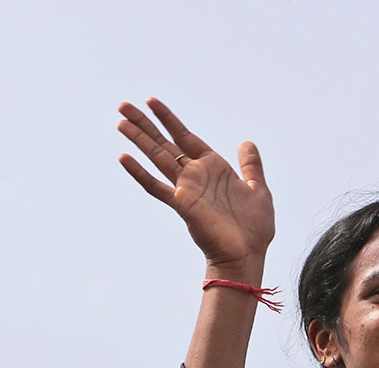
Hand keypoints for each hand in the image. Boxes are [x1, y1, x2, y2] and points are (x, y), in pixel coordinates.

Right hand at [117, 98, 273, 273]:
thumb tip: (246, 142)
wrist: (247, 254)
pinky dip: (139, 172)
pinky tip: (124, 158)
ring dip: (138, 140)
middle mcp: (195, 176)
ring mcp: (186, 189)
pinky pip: (156, 186)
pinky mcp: (182, 204)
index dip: (168, 119)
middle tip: (123, 107)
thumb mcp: (258, 189)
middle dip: (145, 124)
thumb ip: (250, 166)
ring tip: (120, 123)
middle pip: (164, 144)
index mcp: (212, 168)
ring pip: (157, 158)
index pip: (185, 137)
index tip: (151, 102)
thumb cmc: (254, 229)